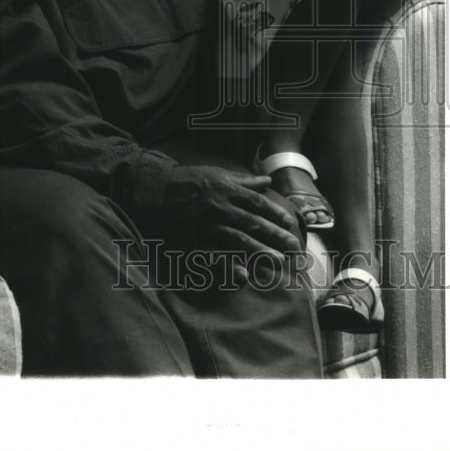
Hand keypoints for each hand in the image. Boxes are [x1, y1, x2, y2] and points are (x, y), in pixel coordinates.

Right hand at [156, 165, 301, 263]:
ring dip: (260, 252)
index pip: (257, 203)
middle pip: (253, 223)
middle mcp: (220, 207)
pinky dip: (230, 266)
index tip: (288, 223)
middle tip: (293, 247)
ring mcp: (207, 226)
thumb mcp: (218, 174)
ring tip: (278, 261)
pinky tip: (244, 276)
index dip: (274, 213)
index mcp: (227, 190)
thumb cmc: (189, 180)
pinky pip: (215, 256)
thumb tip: (267, 181)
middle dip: (275, 236)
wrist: (156, 190)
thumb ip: (244, 181)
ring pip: (238, 240)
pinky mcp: (194, 241)